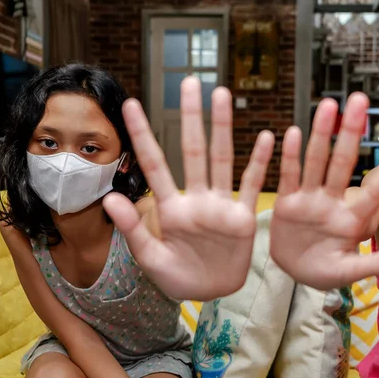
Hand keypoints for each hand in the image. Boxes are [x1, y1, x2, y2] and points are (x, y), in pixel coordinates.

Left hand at [103, 77, 273, 300]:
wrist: (209, 295)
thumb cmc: (177, 278)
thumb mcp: (150, 258)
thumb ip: (132, 229)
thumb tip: (110, 197)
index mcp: (170, 208)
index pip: (155, 164)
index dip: (143, 135)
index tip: (132, 104)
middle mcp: (196, 199)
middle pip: (193, 150)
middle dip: (190, 117)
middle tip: (189, 83)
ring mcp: (221, 205)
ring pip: (222, 159)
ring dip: (223, 128)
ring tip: (222, 96)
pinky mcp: (243, 217)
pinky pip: (253, 186)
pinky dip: (259, 163)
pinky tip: (268, 137)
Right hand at [270, 93, 378, 289]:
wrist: (292, 271)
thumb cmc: (325, 271)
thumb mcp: (350, 271)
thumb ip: (378, 264)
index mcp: (352, 218)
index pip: (376, 190)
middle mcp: (333, 201)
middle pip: (342, 162)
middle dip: (351, 132)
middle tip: (360, 100)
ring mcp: (309, 198)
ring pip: (316, 161)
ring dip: (321, 133)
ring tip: (328, 104)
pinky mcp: (287, 201)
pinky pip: (288, 175)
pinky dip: (289, 155)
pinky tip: (291, 132)